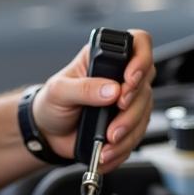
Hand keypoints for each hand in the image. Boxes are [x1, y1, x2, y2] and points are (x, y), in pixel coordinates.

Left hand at [32, 28, 154, 170]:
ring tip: (107, 140)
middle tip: (115, 114)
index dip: (141, 59)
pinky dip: (125, 146)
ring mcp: (127, 100)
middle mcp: (119, 76)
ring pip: (145, 111)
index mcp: (104, 58)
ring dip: (128, 129)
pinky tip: (108, 151)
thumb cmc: (51, 103)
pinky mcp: (127, 122)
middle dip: (132, 105)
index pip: (137, 43)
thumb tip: (111, 89)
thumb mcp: (58, 91)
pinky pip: (138, 134)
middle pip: (145, 83)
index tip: (129, 80)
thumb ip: (83, 88)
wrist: (48, 134)